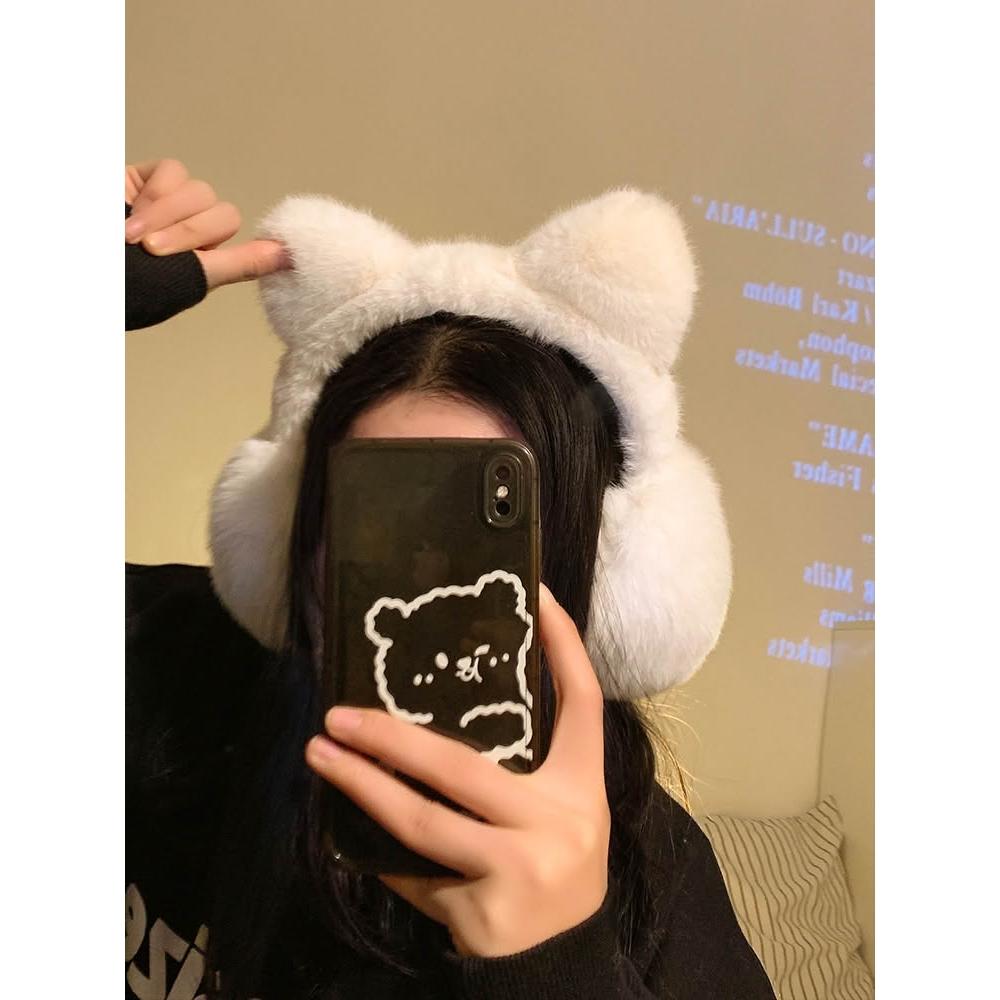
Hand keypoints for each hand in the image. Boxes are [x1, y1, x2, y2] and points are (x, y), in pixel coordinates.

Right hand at [125, 159, 288, 288]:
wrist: (89, 266)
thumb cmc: (132, 283)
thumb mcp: (191, 278)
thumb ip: (239, 264)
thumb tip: (287, 256)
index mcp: (205, 256)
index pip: (239, 236)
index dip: (226, 240)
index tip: (207, 252)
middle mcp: (191, 228)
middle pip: (219, 211)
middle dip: (187, 232)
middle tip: (152, 250)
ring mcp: (168, 203)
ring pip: (198, 190)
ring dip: (168, 214)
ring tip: (135, 237)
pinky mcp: (144, 179)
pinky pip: (171, 171)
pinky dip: (155, 194)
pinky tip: (131, 211)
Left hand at [305, 584, 610, 957]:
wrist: (566, 958)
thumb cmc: (559, 860)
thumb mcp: (562, 805)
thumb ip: (525, 759)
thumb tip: (449, 697)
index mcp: (581, 786)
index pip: (580, 702)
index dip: (563, 646)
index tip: (538, 594)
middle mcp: (556, 823)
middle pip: (462, 768)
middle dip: (391, 738)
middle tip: (338, 713)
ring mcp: (517, 871)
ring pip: (421, 822)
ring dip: (361, 787)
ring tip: (320, 755)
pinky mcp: (480, 915)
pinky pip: (412, 873)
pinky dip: (379, 850)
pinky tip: (346, 827)